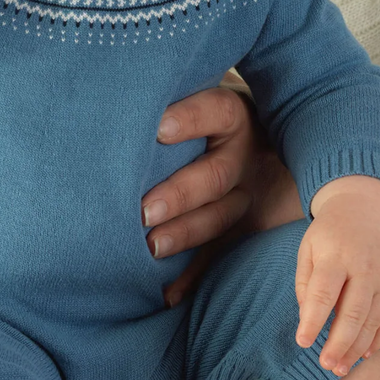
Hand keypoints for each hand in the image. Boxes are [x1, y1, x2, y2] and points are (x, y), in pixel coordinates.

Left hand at [144, 75, 303, 306]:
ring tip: (149, 248)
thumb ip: (171, 90)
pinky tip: (168, 294)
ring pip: (220, 218)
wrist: (264, 138)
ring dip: (184, 234)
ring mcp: (246, 194)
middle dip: (179, 195)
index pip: (216, 111)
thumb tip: (115, 84)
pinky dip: (192, 277)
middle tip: (142, 210)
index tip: (156, 128)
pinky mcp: (241, 227)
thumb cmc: (205, 108)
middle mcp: (244, 156)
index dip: (190, 119)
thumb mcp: (200, 91)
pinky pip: (220, 255)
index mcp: (234, 116)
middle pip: (216, 176)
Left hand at [295, 176, 379, 375]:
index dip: (313, 320)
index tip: (303, 342)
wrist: (370, 210)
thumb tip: (306, 317)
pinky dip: (376, 340)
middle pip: (353, 313)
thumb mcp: (309, 246)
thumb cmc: (331, 232)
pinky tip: (363, 354)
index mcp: (337, 256)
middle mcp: (365, 269)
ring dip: (356, 348)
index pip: (323, 293)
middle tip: (324, 364)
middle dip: (338, 344)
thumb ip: (305, 281)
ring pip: (372, 322)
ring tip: (340, 367)